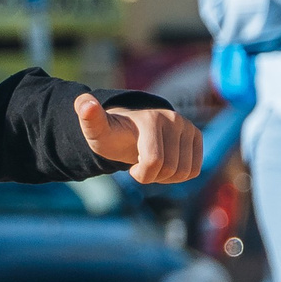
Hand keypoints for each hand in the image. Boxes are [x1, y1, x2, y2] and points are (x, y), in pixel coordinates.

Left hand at [76, 96, 201, 184]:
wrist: (126, 128)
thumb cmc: (112, 134)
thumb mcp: (97, 131)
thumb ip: (89, 119)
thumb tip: (85, 104)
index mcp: (151, 120)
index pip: (153, 162)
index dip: (140, 174)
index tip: (130, 167)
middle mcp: (174, 119)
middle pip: (169, 170)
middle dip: (152, 176)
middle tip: (139, 164)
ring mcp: (187, 126)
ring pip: (185, 172)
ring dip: (166, 177)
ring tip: (151, 162)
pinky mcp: (196, 136)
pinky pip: (195, 169)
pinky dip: (179, 175)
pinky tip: (165, 164)